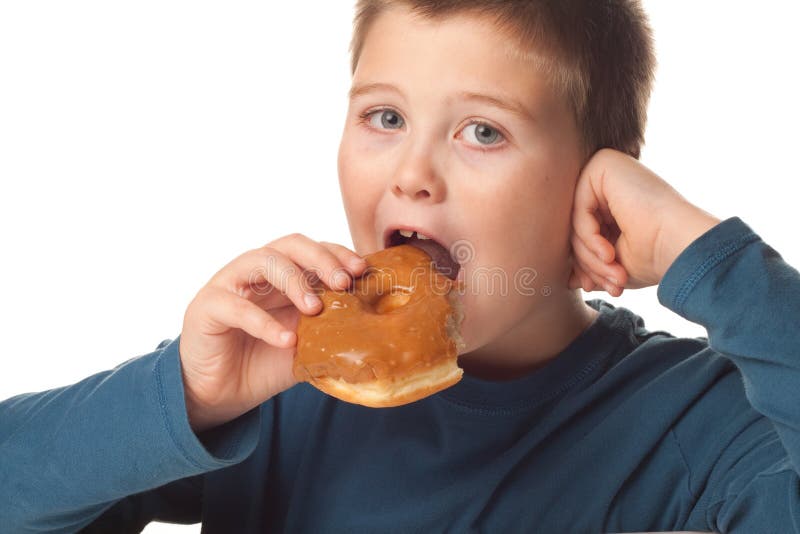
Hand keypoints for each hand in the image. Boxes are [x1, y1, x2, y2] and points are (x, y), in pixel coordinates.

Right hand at [179, 234, 366, 431]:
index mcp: (283, 276)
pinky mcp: (207, 307)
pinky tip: (286, 341)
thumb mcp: (308, 346)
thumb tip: (376, 333)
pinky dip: (264, 323)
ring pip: (262, 260)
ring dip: (294, 280)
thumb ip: (332, 332)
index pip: (314, 250)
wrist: (221, 394)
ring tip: (315, 309)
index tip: (362, 272)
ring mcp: (229, 284)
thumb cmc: (264, 362)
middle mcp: (256, 272)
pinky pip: (236, 306)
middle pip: (291, 245)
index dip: (338, 254)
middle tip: (344, 283)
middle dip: (322, 259)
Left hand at [567, 148, 721, 295]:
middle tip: (610, 286)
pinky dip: (589, 237)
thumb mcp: (614, 263)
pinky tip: (609, 254)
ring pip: (575, 221)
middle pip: (576, 226)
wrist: (684, 246)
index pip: (581, 232)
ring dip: (590, 257)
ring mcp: (605, 168)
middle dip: (588, 262)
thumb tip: (568, 278)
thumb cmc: (656, 256)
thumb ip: (590, 263)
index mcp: (613, 198)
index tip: (593, 288)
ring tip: (615, 276)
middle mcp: (608, 179)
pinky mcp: (603, 164)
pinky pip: (579, 209)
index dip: (584, 263)